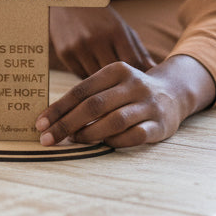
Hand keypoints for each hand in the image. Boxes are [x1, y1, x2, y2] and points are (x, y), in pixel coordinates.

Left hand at [35, 55, 215, 148]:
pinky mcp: (160, 125)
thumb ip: (87, 96)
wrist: (174, 92)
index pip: (81, 90)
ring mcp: (148, 105)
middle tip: (48, 139)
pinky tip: (104, 144)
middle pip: (94, 106)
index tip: (40, 123)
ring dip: (89, 134)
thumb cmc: (129, 91)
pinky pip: (133, 136)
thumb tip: (52, 118)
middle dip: (67, 124)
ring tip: (74, 140)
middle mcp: (134, 85)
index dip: (58, 108)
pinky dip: (115, 142)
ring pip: (113, 121)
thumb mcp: (111, 83)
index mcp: (117, 71)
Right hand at [49, 6, 155, 77]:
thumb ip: (139, 51)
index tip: (142, 84)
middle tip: (127, 91)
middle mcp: (96, 39)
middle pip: (114, 74)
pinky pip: (81, 76)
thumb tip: (156, 72)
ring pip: (96, 79)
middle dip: (121, 83)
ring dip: (104, 84)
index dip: (138, 75)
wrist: (69, 1)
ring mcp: (79, 47)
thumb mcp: (122, 28)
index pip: (132, 63)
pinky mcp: (64, 53)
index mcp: (116, 31)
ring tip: (111, 85)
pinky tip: (92, 75)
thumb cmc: (102, 18)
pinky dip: (89, 79)